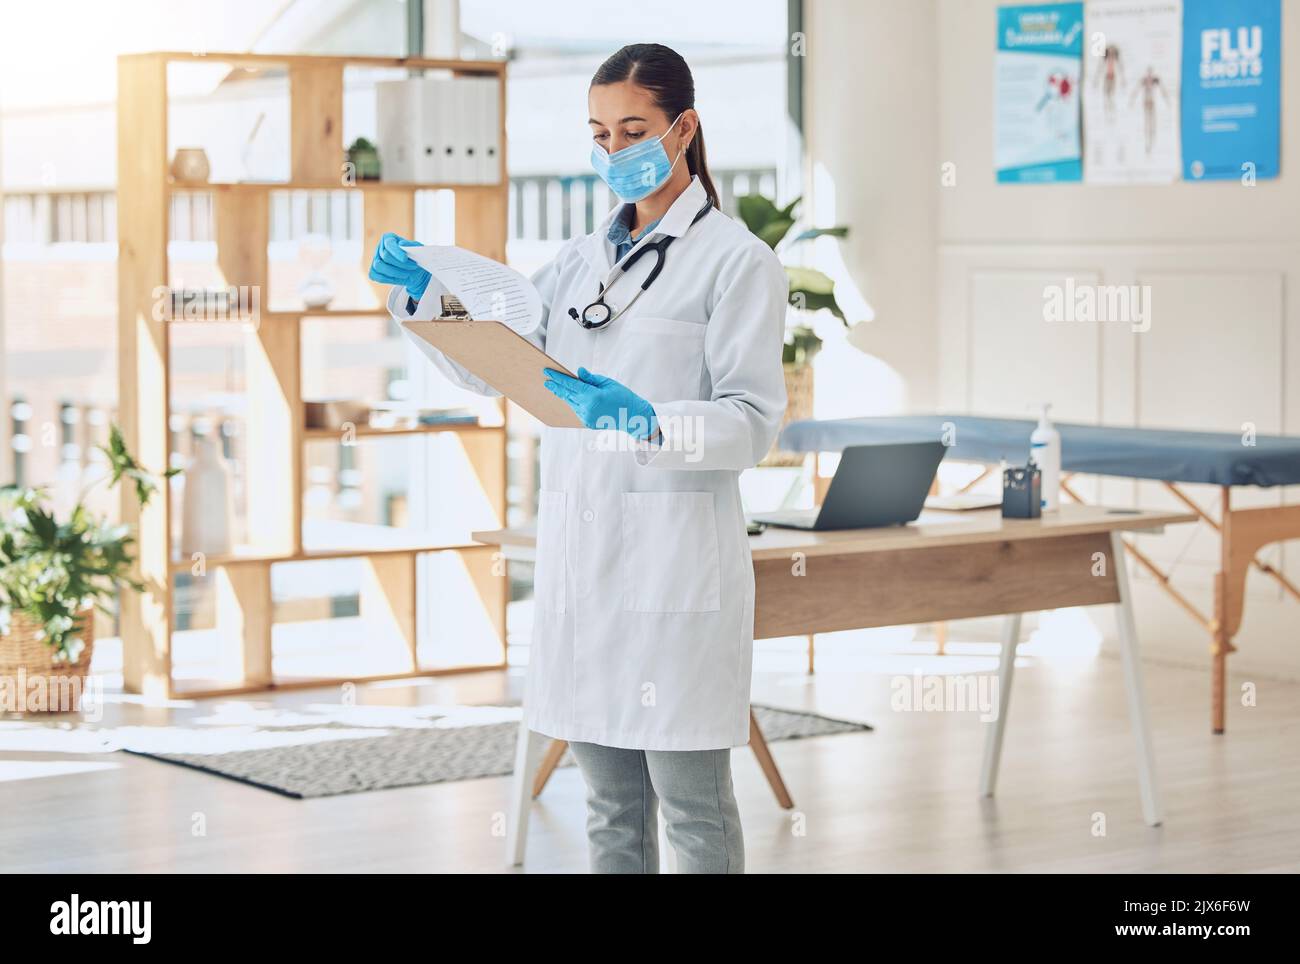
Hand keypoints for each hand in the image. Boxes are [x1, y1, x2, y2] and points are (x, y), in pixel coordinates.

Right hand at [368, 231, 431, 300]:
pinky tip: (399, 278)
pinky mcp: (374, 271)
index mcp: (388, 238)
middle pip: (385, 256)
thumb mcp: (418, 250)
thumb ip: (412, 245)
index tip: (405, 259)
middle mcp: (380, 248)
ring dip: (395, 272)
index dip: (396, 252)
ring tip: (407, 274)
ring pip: (379, 266)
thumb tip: (402, 243)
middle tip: (413, 266)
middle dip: (400, 264)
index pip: (389, 244)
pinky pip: (377, 276)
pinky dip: (389, 279)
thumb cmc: (415, 257)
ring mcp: (375, 260)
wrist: (415, 271)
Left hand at [543, 367, 658, 439]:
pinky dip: (573, 402)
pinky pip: (577, 410)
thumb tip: (578, 372)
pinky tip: (569, 397)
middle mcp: (587, 408)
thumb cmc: (623, 397)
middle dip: (556, 387)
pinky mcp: (588, 422)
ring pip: (571, 403)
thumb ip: (591, 379)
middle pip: (567, 394)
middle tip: (546, 381)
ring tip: (555, 387)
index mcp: (592, 396)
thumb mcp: (608, 383)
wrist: (633, 416)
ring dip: (564, 395)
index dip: (558, 378)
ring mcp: (587, 417)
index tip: (548, 372)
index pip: (571, 384)